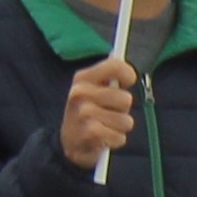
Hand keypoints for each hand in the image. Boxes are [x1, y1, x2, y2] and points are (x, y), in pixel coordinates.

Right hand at [58, 54, 141, 168]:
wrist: (68, 144)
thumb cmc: (86, 113)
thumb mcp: (92, 90)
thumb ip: (106, 74)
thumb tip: (115, 53)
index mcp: (83, 78)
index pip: (116, 66)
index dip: (128, 75)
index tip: (127, 83)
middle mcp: (80, 92)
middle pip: (126, 98)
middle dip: (123, 110)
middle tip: (108, 113)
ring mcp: (84, 113)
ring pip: (126, 121)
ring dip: (119, 128)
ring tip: (105, 127)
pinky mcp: (90, 133)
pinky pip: (120, 137)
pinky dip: (115, 140)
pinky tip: (102, 139)